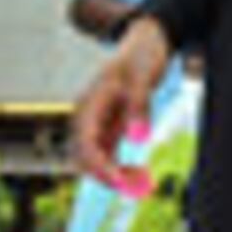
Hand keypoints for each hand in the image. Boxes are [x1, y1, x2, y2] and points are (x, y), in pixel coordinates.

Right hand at [70, 19, 170, 185]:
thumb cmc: (142, 56)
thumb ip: (139, 108)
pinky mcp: (109, 127)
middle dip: (108, 176)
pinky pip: (108, 156)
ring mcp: (97, 123)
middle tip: (139, 188)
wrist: (146, 42)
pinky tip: (141, 174)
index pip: (86, 145)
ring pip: (96, 161)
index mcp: (89, 104)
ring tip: (144, 183)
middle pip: (86, 158)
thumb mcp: (143, 79)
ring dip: (115, 176)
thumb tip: (138, 140)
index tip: (121, 183)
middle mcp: (88, 117)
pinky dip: (121, 169)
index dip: (100, 167)